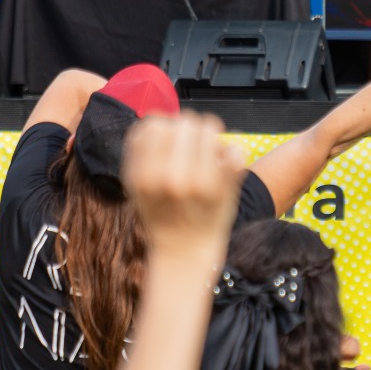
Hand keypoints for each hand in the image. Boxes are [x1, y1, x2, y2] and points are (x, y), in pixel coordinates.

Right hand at [121, 113, 243, 262]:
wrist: (184, 250)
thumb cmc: (161, 213)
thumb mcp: (136, 186)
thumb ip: (140, 152)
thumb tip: (157, 118)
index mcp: (143, 174)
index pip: (156, 124)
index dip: (165, 127)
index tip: (172, 140)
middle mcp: (169, 177)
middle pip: (184, 122)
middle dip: (191, 129)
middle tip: (194, 146)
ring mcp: (199, 182)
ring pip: (209, 127)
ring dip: (211, 136)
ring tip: (208, 152)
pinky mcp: (225, 188)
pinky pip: (233, 148)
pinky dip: (231, 152)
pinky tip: (223, 164)